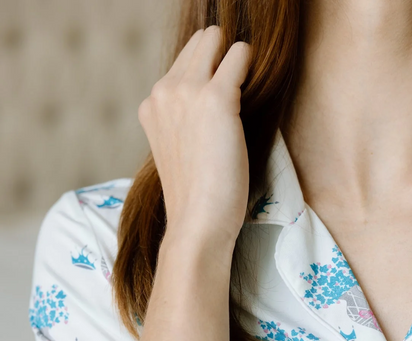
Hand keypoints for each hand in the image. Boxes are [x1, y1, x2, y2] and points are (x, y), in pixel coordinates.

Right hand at [138, 25, 252, 249]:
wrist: (198, 224)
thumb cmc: (198, 199)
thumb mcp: (181, 153)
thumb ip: (186, 123)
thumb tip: (213, 105)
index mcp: (151, 106)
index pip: (182, 63)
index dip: (207, 72)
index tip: (222, 89)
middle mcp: (163, 92)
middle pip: (198, 42)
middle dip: (221, 55)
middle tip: (238, 84)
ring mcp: (186, 92)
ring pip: (214, 39)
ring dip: (235, 58)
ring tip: (246, 89)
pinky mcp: (216, 98)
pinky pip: (239, 54)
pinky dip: (249, 64)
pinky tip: (254, 85)